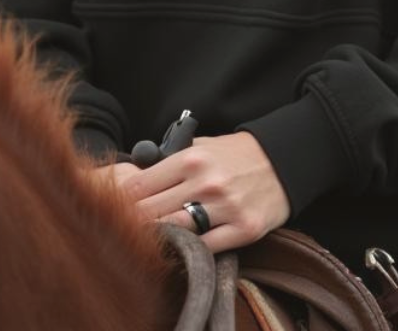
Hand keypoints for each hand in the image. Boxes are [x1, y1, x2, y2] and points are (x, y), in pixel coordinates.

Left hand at [116, 132, 289, 252]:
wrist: (283, 161)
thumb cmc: (237, 154)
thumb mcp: (203, 146)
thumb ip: (172, 158)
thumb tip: (136, 173)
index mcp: (192, 159)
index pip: (140, 186)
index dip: (122, 201)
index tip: (114, 211)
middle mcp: (207, 182)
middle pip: (152, 212)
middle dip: (135, 223)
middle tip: (124, 231)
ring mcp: (226, 207)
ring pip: (176, 231)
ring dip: (159, 238)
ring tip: (149, 241)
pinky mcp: (244, 229)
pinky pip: (206, 248)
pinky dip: (190, 250)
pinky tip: (182, 248)